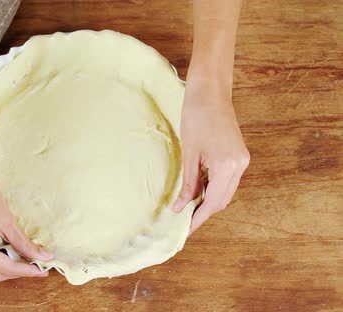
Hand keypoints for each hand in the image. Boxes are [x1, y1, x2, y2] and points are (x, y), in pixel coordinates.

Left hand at [172, 73, 249, 234]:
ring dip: (208, 201)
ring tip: (187, 208)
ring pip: (225, 191)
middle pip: (222, 200)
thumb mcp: (189, 154)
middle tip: (183, 222)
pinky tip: (197, 190)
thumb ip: (187, 184)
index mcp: (227, 166)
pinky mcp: (239, 155)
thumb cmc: (195, 118)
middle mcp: (240, 166)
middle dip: (203, 212)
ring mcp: (242, 160)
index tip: (185, 231)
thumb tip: (180, 208)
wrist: (210, 93)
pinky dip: (213, 187)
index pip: (213, 203)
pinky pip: (227, 180)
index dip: (198, 218)